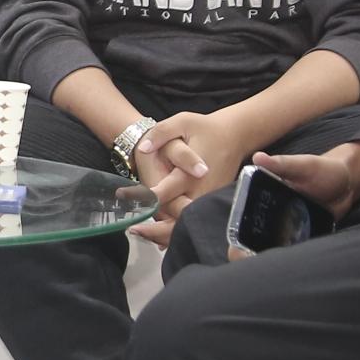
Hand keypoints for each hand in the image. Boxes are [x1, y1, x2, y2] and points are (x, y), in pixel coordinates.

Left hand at [129, 109, 238, 226]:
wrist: (235, 135)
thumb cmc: (206, 129)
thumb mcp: (183, 121)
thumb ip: (161, 133)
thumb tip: (144, 148)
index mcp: (191, 173)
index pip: (166, 192)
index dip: (145, 199)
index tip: (124, 200)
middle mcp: (201, 191)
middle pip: (177, 217)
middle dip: (156, 228)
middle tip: (133, 229)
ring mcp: (208, 200)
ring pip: (186, 225)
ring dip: (164, 234)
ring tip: (140, 233)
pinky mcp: (212, 204)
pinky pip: (194, 222)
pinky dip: (177, 232)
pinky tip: (158, 237)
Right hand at [196, 143, 359, 260]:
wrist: (349, 183)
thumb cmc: (324, 169)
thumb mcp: (303, 165)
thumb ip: (282, 164)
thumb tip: (258, 157)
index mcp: (263, 196)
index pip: (242, 220)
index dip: (237, 239)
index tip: (239, 253)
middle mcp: (270, 214)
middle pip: (251, 240)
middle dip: (249, 256)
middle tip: (257, 266)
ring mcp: (286, 227)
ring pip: (270, 249)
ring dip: (269, 260)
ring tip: (275, 272)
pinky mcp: (302, 236)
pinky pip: (292, 252)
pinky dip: (291, 261)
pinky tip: (293, 268)